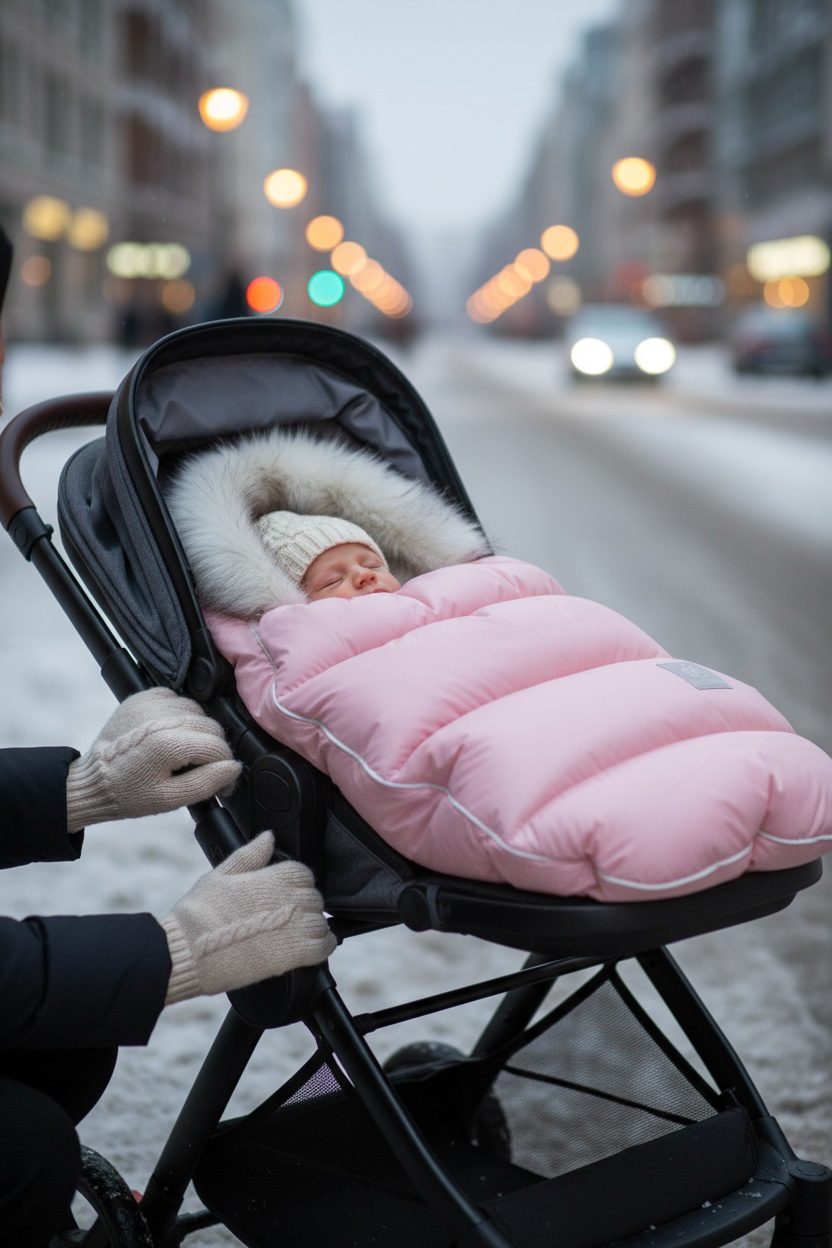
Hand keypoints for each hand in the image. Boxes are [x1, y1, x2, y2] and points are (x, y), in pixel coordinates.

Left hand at [65, 687, 240, 830]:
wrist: (92, 779)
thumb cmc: (128, 793)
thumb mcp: (170, 799)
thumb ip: (207, 782)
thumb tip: (234, 768)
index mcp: (168, 744)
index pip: (219, 748)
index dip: (224, 768)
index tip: (220, 783)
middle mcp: (162, 717)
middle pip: (212, 727)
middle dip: (212, 749)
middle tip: (197, 769)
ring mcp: (151, 703)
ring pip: (198, 711)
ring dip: (197, 731)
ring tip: (180, 752)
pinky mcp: (143, 697)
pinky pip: (178, 699)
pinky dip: (180, 715)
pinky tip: (168, 734)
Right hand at [159, 832, 334, 1002]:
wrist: (188, 950)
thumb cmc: (198, 913)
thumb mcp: (221, 875)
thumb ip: (250, 855)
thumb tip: (268, 837)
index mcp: (274, 876)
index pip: (303, 873)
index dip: (294, 884)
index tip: (283, 895)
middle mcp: (290, 898)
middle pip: (314, 897)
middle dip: (302, 906)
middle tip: (284, 917)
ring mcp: (294, 927)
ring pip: (321, 921)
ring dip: (312, 927)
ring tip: (294, 934)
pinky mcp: (294, 954)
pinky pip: (323, 947)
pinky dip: (322, 946)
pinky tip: (310, 948)